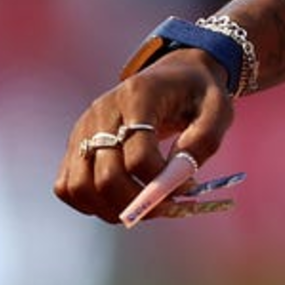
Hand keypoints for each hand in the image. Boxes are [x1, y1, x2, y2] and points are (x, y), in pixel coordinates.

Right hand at [53, 48, 235, 224]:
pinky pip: (67, 186)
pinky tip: (119, 200)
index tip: (187, 186)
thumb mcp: (218, 110)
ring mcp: (83, 127)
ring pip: (79, 186)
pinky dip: (90, 203)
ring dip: (112, 209)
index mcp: (139, 96)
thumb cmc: (198, 95)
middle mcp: (103, 110)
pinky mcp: (75, 142)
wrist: (175, 74)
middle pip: (106, 176)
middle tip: (166, 207)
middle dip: (138, 204)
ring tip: (143, 206)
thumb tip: (174, 180)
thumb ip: (202, 142)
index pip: (139, 156)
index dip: (162, 182)